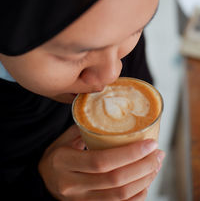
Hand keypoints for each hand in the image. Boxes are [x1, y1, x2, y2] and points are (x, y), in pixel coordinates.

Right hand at [38, 125, 164, 200]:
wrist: (43, 180)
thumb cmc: (57, 156)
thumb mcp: (65, 139)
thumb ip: (87, 129)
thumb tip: (117, 118)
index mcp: (64, 162)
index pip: (101, 161)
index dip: (129, 153)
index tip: (149, 143)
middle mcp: (72, 186)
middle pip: (115, 181)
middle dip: (143, 166)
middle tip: (157, 153)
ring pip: (120, 197)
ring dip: (144, 180)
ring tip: (156, 164)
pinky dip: (138, 194)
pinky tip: (146, 180)